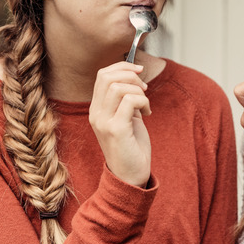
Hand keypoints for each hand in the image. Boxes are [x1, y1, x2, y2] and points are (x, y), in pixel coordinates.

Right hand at [89, 62, 150, 187]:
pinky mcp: (116, 130)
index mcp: (96, 109)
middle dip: (131, 75)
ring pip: (119, 87)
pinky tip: (147, 113)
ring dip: (139, 91)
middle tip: (144, 89)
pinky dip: (143, 102)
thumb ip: (125, 98)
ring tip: (146, 106)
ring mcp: (103, 122)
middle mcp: (95, 114)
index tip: (139, 71)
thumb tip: (135, 74)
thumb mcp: (126, 117)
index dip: (122, 66)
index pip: (102, 75)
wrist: (130, 176)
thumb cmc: (131, 146)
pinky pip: (130, 101)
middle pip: (108, 76)